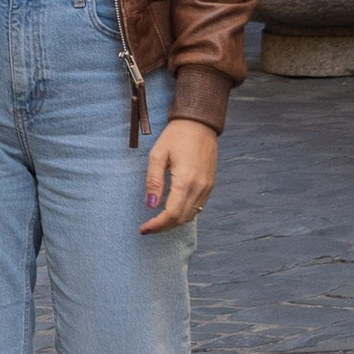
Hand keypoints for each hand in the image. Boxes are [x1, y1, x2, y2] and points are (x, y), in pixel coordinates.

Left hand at [141, 117, 217, 233]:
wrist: (199, 124)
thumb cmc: (176, 136)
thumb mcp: (158, 155)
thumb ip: (154, 181)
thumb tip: (151, 205)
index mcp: (185, 181)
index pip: (171, 214)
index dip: (157, 225)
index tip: (144, 229)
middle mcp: (199, 188)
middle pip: (181, 219)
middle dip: (163, 227)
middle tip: (148, 227)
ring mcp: (207, 187)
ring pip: (191, 216)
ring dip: (174, 222)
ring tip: (158, 222)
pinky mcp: (210, 185)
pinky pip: (198, 207)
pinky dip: (184, 214)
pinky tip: (173, 211)